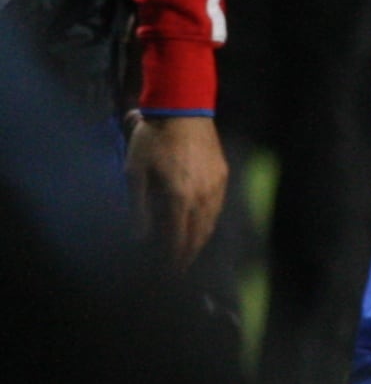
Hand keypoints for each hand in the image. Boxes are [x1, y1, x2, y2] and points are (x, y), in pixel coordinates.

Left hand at [126, 114, 224, 264]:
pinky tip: (202, 224)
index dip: (172, 258)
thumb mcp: (134, 172)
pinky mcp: (222, 175)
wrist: (184, 109)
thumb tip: (139, 237)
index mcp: (179, 198)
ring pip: (211, 222)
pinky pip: (217, 207)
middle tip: (179, 270)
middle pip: (198, 235)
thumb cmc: (153, 139)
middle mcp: (202, 197)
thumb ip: (137, 207)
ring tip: (190, 252)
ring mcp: (216, 186)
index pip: (177, 238)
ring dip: (200, 240)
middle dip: (188, 255)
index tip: (167, 274)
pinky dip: (209, 222)